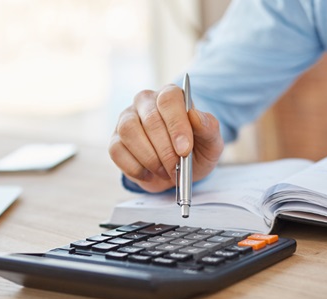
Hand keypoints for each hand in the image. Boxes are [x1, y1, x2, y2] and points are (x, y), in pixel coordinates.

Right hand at [109, 84, 223, 192]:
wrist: (179, 170)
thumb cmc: (195, 151)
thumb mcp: (211, 143)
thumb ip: (208, 128)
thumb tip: (195, 116)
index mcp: (170, 95)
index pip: (169, 99)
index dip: (176, 125)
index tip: (184, 150)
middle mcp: (145, 102)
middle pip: (150, 119)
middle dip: (165, 149)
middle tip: (176, 168)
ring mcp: (127, 119)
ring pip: (128, 131)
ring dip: (149, 157)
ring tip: (164, 171)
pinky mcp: (115, 139)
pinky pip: (116, 150)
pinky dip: (134, 167)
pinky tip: (148, 174)